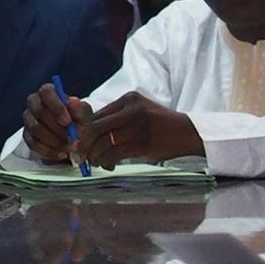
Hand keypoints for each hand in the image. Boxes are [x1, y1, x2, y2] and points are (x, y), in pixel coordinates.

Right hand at [22, 83, 91, 162]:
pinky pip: (33, 144)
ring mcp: (28, 119)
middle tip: (72, 139)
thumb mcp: (84, 113)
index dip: (56, 107)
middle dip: (57, 128)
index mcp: (48, 92)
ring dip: (54, 141)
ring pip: (35, 129)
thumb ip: (81, 109)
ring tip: (69, 148)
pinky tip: (62, 154)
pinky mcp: (27, 135)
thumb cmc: (77, 119)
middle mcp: (34, 103)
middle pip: (39, 112)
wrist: (72, 133)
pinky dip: (49, 151)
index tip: (68, 122)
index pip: (46, 92)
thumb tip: (74, 102)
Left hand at [77, 91, 200, 168]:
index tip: (76, 143)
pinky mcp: (144, 143)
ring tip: (95, 162)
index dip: (83, 131)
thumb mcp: (138, 113)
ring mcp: (138, 126)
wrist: (187, 132)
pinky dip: (107, 161)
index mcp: (128, 99)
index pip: (96, 115)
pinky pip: (116, 153)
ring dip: (95, 156)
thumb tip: (85, 132)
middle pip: (96, 128)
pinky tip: (108, 164)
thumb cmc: (159, 124)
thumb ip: (115, 119)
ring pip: (105, 143)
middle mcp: (132, 110)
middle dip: (83, 145)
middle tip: (78, 156)